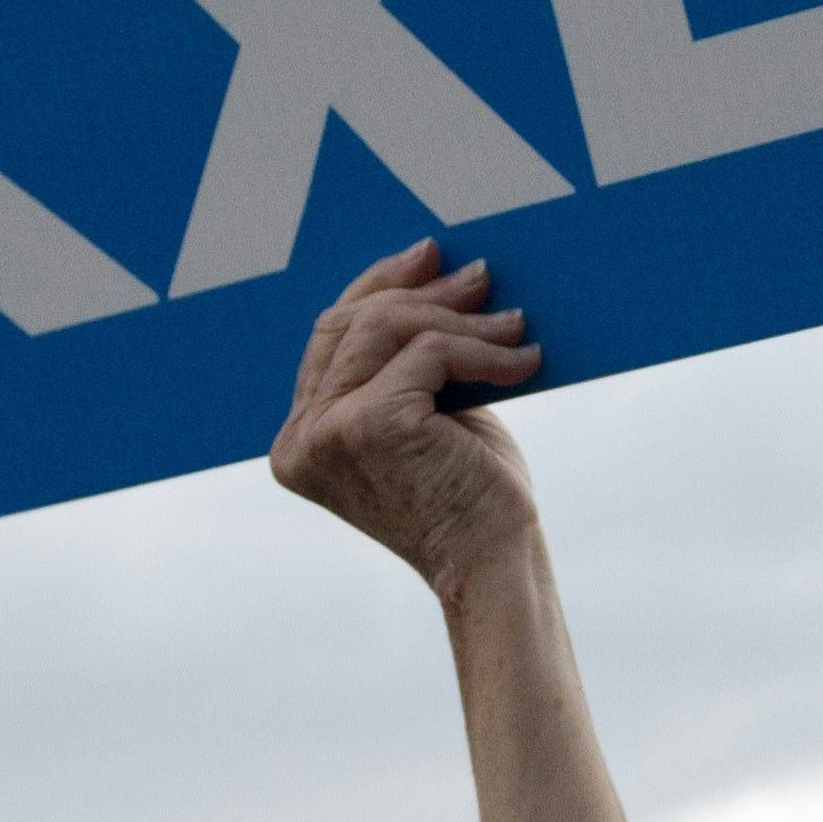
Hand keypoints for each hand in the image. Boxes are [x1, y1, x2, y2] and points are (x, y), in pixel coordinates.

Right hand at [273, 242, 545, 594]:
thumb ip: (403, 363)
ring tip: (513, 323)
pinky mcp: (369, 424)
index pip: (328, 338)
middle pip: (351, 323)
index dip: (377, 288)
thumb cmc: (468, 497)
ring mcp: (327, 432)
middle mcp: (299, 439)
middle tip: (482, 277)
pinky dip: (484, 350)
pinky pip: (430, 353)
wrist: (493, 565)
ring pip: (387, 329)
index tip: (428, 256)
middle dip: (420, 292)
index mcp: (298, 441)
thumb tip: (433, 272)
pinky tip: (525, 360)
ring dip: (460, 318)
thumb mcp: (423, 418)